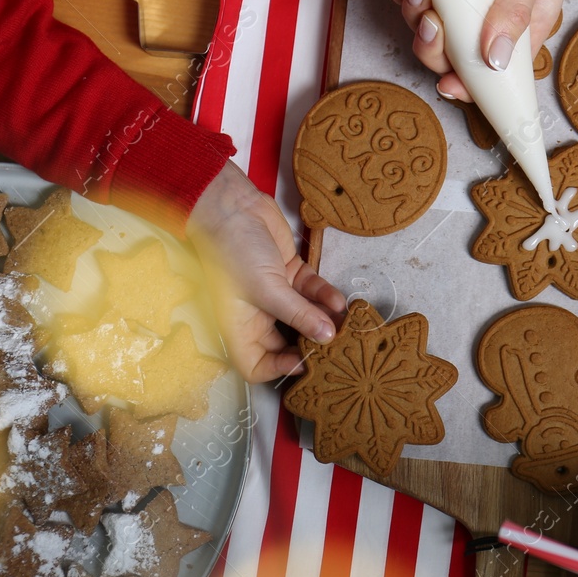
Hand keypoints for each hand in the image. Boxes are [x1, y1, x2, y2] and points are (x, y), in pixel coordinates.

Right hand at [186, 162, 346, 382]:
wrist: (231, 207)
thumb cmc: (233, 252)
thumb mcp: (267, 288)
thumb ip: (298, 314)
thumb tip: (327, 338)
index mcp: (239, 327)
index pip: (256, 365)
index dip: (280, 369)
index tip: (307, 362)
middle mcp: (256, 315)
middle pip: (286, 342)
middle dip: (311, 344)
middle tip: (337, 346)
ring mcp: (274, 293)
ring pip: (304, 315)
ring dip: (324, 318)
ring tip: (346, 323)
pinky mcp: (288, 272)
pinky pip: (310, 290)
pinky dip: (324, 295)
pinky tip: (339, 300)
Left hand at [394, 0, 577, 96]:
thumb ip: (514, 9)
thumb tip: (493, 61)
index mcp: (530, 14)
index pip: (500, 66)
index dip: (472, 83)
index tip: (448, 86)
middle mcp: (500, 4)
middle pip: (460, 49)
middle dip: (435, 45)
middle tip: (428, 21)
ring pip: (438, 19)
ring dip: (417, 14)